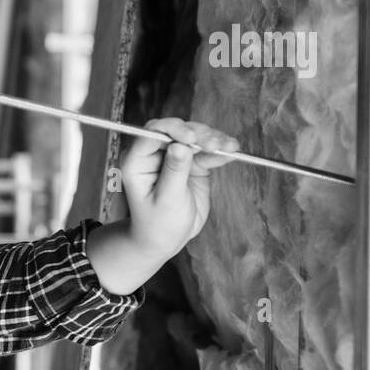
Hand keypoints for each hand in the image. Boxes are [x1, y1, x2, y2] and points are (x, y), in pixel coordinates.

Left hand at [121, 118, 239, 257]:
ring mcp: (175, 156)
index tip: (192, 139)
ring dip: (213, 139)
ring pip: (195, 136)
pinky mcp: (193, 162)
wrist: (167, 239)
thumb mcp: (166, 200)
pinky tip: (232, 150)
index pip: (152, 134)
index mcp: (137, 161)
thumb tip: (180, 146)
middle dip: (197, 134)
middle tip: (215, 145)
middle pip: (176, 130)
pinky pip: (208, 150)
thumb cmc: (158, 223)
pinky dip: (221, 149)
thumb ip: (174, 172)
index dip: (173, 130)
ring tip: (228, 147)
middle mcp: (154, 154)